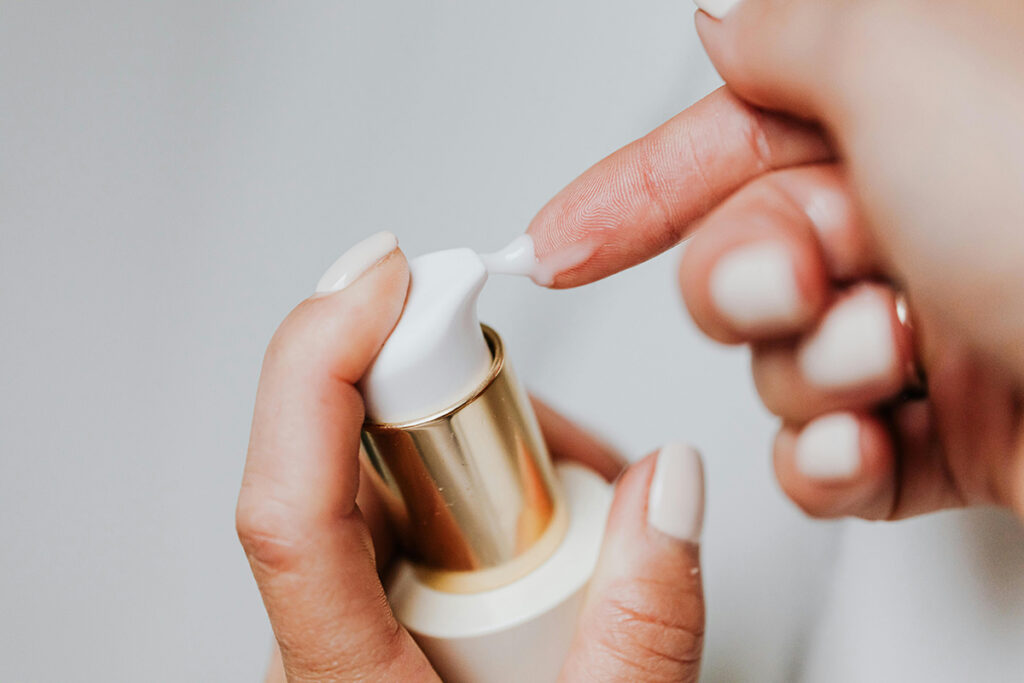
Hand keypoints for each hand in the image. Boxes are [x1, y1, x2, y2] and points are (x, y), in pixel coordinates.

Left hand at [237, 235, 706, 681]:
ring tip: (583, 490)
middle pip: (350, 462)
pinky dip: (485, 483)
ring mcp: (341, 621)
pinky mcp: (370, 606)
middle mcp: (318, 641)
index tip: (386, 275)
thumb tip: (671, 482)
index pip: (286, 505)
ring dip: (489, 452)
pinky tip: (550, 507)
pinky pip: (409, 503)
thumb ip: (647, 624)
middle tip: (564, 445)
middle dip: (462, 410)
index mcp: (343, 680)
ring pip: (387, 475)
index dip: (318, 362)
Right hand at [525, 1, 1023, 521]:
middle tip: (796, 281)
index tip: (553, 238)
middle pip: (734, 264)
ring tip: (890, 353)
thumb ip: (793, 39)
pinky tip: (872, 445)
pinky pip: (828, 457)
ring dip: (810, 372)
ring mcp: (934, 327)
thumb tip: (730, 32)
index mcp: (909, 111)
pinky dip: (831, 462)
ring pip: (776, 368)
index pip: (724, 145)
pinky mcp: (951, 434)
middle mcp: (920, 213)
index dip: (626, 192)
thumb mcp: (912, 61)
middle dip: (742, 283)